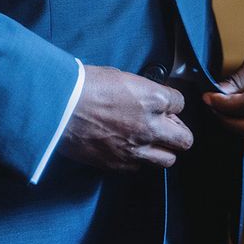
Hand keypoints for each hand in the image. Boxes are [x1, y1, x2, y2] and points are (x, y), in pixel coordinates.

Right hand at [58, 64, 193, 171]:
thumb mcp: (120, 76)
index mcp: (153, 98)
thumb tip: (148, 98)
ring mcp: (137, 148)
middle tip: (167, 126)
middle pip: (184, 139)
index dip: (171, 102)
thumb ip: (141, 90)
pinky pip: (140, 167)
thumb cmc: (85, 85)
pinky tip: (127, 147)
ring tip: (149, 140)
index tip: (164, 103)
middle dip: (178, 131)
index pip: (180, 103)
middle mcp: (151, 126)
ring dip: (162, 149)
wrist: (59, 107)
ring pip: (168, 159)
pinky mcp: (120, 164)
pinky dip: (138, 159)